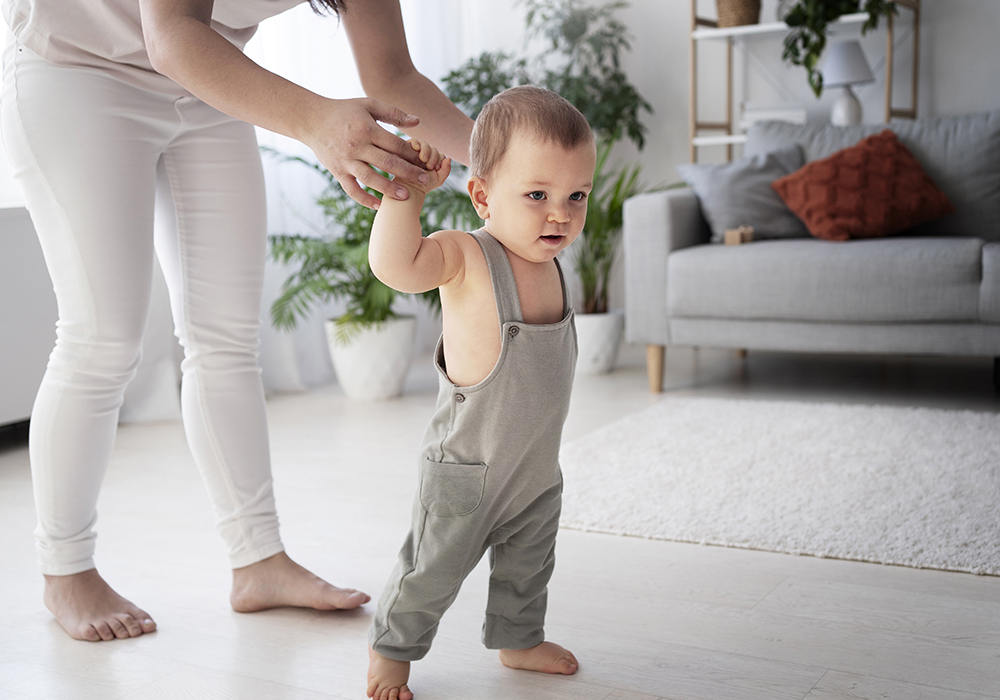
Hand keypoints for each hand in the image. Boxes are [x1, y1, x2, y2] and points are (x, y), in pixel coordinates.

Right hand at [306, 97, 434, 208]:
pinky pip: (352, 189)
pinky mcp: (337, 172)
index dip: (412, 154)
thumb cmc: (345, 111)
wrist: (312, 119)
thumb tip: (418, 122)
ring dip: (388, 189)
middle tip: (425, 180)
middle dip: (408, 173)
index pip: (395, 144)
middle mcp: (356, 146)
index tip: (425, 161)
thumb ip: (394, 113)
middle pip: (387, 163)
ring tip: (405, 196)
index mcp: (367, 129)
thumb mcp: (369, 105)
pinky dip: (364, 199)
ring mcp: (346, 161)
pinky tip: (379, 205)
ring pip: (370, 179)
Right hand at [397, 140, 450, 195]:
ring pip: (424, 144)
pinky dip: (415, 142)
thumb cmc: (422, 186)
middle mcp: (425, 156)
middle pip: (432, 149)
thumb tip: (449, 158)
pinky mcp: (406, 150)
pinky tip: (416, 148)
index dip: (439, 160)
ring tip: (423, 159)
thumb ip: (446, 170)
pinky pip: (412, 142)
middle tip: (429, 166)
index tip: (435, 169)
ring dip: (426, 150)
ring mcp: (416, 153)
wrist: (408, 189)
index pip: (439, 155)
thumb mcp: (438, 180)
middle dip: (433, 156)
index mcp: (433, 162)